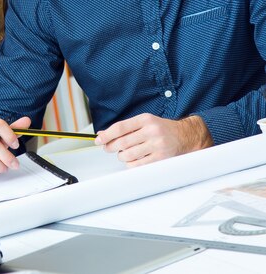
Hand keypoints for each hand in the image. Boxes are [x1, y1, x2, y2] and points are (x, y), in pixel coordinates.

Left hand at [95, 113, 212, 167]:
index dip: (106, 135)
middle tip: (108, 148)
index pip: (120, 127)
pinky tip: (133, 160)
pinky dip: (131, 164)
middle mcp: (151, 131)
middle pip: (122, 142)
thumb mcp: (145, 122)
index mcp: (146, 119)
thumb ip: (126, 127)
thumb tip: (104, 134)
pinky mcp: (160, 158)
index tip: (98, 139)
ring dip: (122, 156)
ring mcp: (156, 145)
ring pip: (128, 155)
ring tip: (124, 153)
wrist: (186, 137)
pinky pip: (137, 165)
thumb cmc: (163, 129)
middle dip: (111, 147)